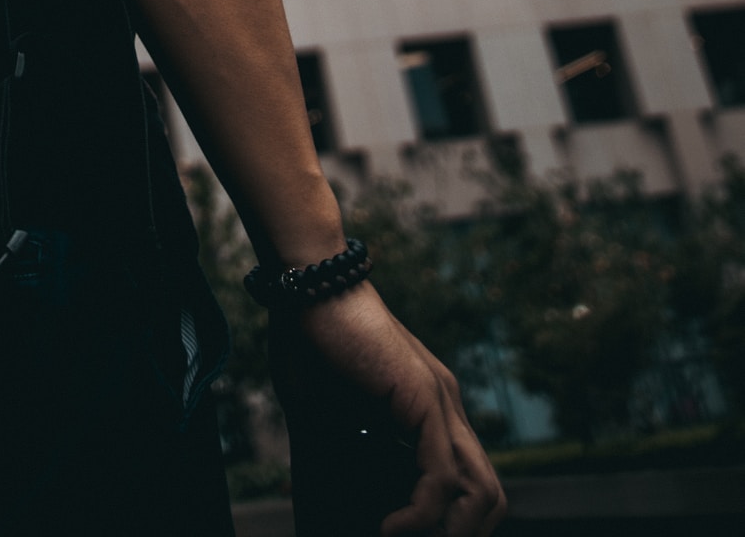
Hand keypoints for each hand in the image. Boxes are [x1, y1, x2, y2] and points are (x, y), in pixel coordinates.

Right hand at [275, 282, 504, 536]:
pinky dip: (421, 514)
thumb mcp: (320, 416)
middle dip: (459, 536)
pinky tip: (389, 528)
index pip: (469, 484)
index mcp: (429, 409)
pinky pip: (442, 477)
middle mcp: (446, 407)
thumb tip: (308, 513)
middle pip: (488, 495)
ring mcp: (441, 401)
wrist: (306, 282)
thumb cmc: (306, 339)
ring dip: (450, 534)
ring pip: (482, 493)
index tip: (403, 536)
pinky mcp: (424, 398)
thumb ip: (327, 458)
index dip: (449, 523)